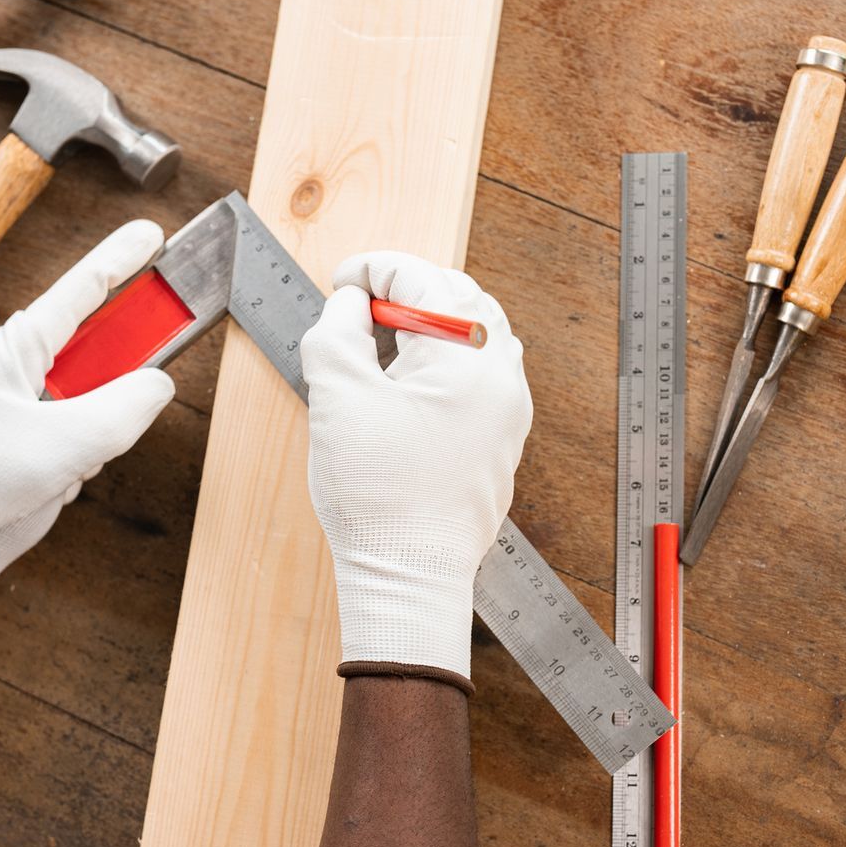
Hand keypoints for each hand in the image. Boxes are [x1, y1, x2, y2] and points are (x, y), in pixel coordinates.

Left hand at [0, 220, 175, 641]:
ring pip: (59, 389)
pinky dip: (56, 441)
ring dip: (73, 431)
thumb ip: (122, 409)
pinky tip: (39, 476)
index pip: (68, 298)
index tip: (150, 236)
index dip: (115, 264)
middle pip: (69, 354)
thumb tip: (155, 383)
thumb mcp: (68, 452)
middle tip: (88, 442)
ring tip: (50, 474)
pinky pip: (40, 410)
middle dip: (91, 402)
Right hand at [300, 251, 531, 684]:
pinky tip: (408, 379)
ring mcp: (508, 409)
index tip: (340, 282)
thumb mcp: (337, 397)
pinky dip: (446, 358)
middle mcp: (502, 377)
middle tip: (358, 306)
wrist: (410, 577)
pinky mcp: (501, 437)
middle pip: (459, 298)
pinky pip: (482, 372)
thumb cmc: (378, 498)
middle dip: (405, 290)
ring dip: (429, 323)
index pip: (422, 279)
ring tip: (381, 341)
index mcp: (468, 357)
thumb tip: (349, 305)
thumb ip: (337, 332)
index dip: (373, 269)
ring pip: (476, 333)